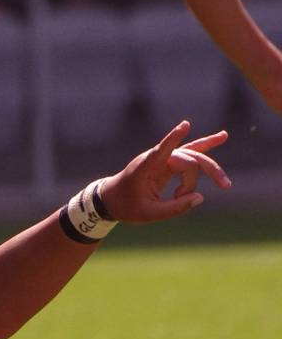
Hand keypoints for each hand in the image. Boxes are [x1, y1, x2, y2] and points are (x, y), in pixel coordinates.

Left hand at [99, 121, 231, 223]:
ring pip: (192, 158)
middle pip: (188, 158)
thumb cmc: (126, 206)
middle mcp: (156, 159)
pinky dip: (205, 149)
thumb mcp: (149, 214)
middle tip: (226, 186)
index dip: (174, 138)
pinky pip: (189, 156)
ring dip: (207, 171)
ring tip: (225, 184)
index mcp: (146, 168)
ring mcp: (163, 159)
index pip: (162, 150)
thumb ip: (174, 208)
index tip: (185, 125)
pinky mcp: (168, 163)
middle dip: (208, 169)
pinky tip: (222, 136)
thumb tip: (199, 197)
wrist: (112, 200)